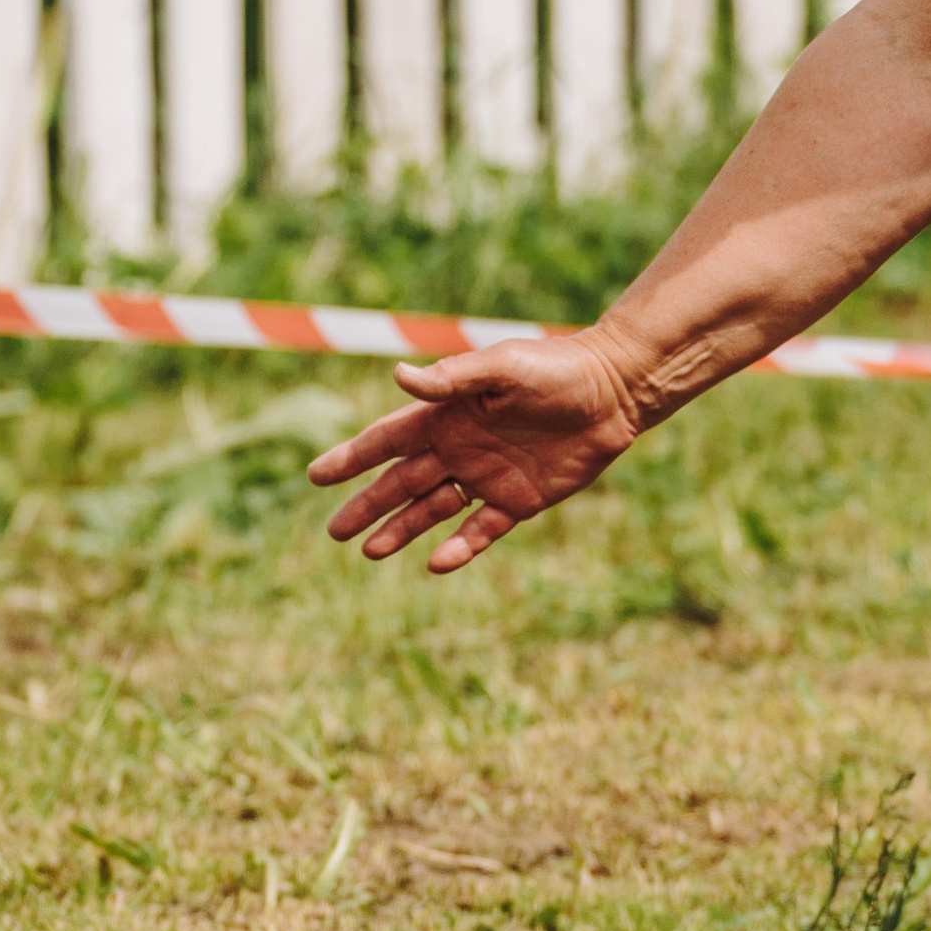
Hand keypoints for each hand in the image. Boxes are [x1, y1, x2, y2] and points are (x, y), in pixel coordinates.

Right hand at [308, 329, 647, 572]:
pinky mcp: (520, 500)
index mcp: (448, 414)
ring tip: (370, 552)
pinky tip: (436, 564)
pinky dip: (460, 547)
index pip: (389, 439)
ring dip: (402, 529)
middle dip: (368, 504)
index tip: (316, 475)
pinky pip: (483, 529)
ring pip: (433, 510)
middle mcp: (460, 447)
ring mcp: (488, 476)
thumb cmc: (556, 368)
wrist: (613, 390)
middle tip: (334, 531)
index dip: (353, 457)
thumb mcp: (502, 367)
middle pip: (402, 482)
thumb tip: (398, 377)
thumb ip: (453, 379)